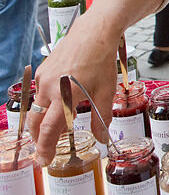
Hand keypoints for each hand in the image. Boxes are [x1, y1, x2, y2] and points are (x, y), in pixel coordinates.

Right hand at [28, 12, 119, 164]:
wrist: (94, 34)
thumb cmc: (101, 62)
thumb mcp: (105, 92)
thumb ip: (102, 117)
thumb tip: (102, 138)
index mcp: (63, 96)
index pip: (49, 130)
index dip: (45, 148)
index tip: (44, 161)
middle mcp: (48, 88)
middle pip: (36, 121)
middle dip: (40, 138)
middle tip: (48, 149)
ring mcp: (43, 78)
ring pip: (38, 107)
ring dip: (46, 119)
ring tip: (63, 125)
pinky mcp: (43, 70)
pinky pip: (40, 93)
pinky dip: (48, 104)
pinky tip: (63, 103)